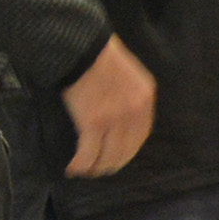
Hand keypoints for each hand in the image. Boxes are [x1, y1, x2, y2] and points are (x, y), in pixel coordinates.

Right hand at [60, 39, 155, 179]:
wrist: (81, 48)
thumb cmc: (99, 56)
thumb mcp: (128, 74)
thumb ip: (130, 96)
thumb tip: (123, 118)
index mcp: (145, 97)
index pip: (140, 135)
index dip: (128, 150)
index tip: (118, 157)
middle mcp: (135, 111)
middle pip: (126, 150)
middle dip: (112, 164)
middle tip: (100, 169)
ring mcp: (115, 119)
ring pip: (108, 156)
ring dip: (95, 167)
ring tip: (85, 171)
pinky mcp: (93, 124)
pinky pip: (88, 154)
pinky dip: (80, 165)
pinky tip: (73, 169)